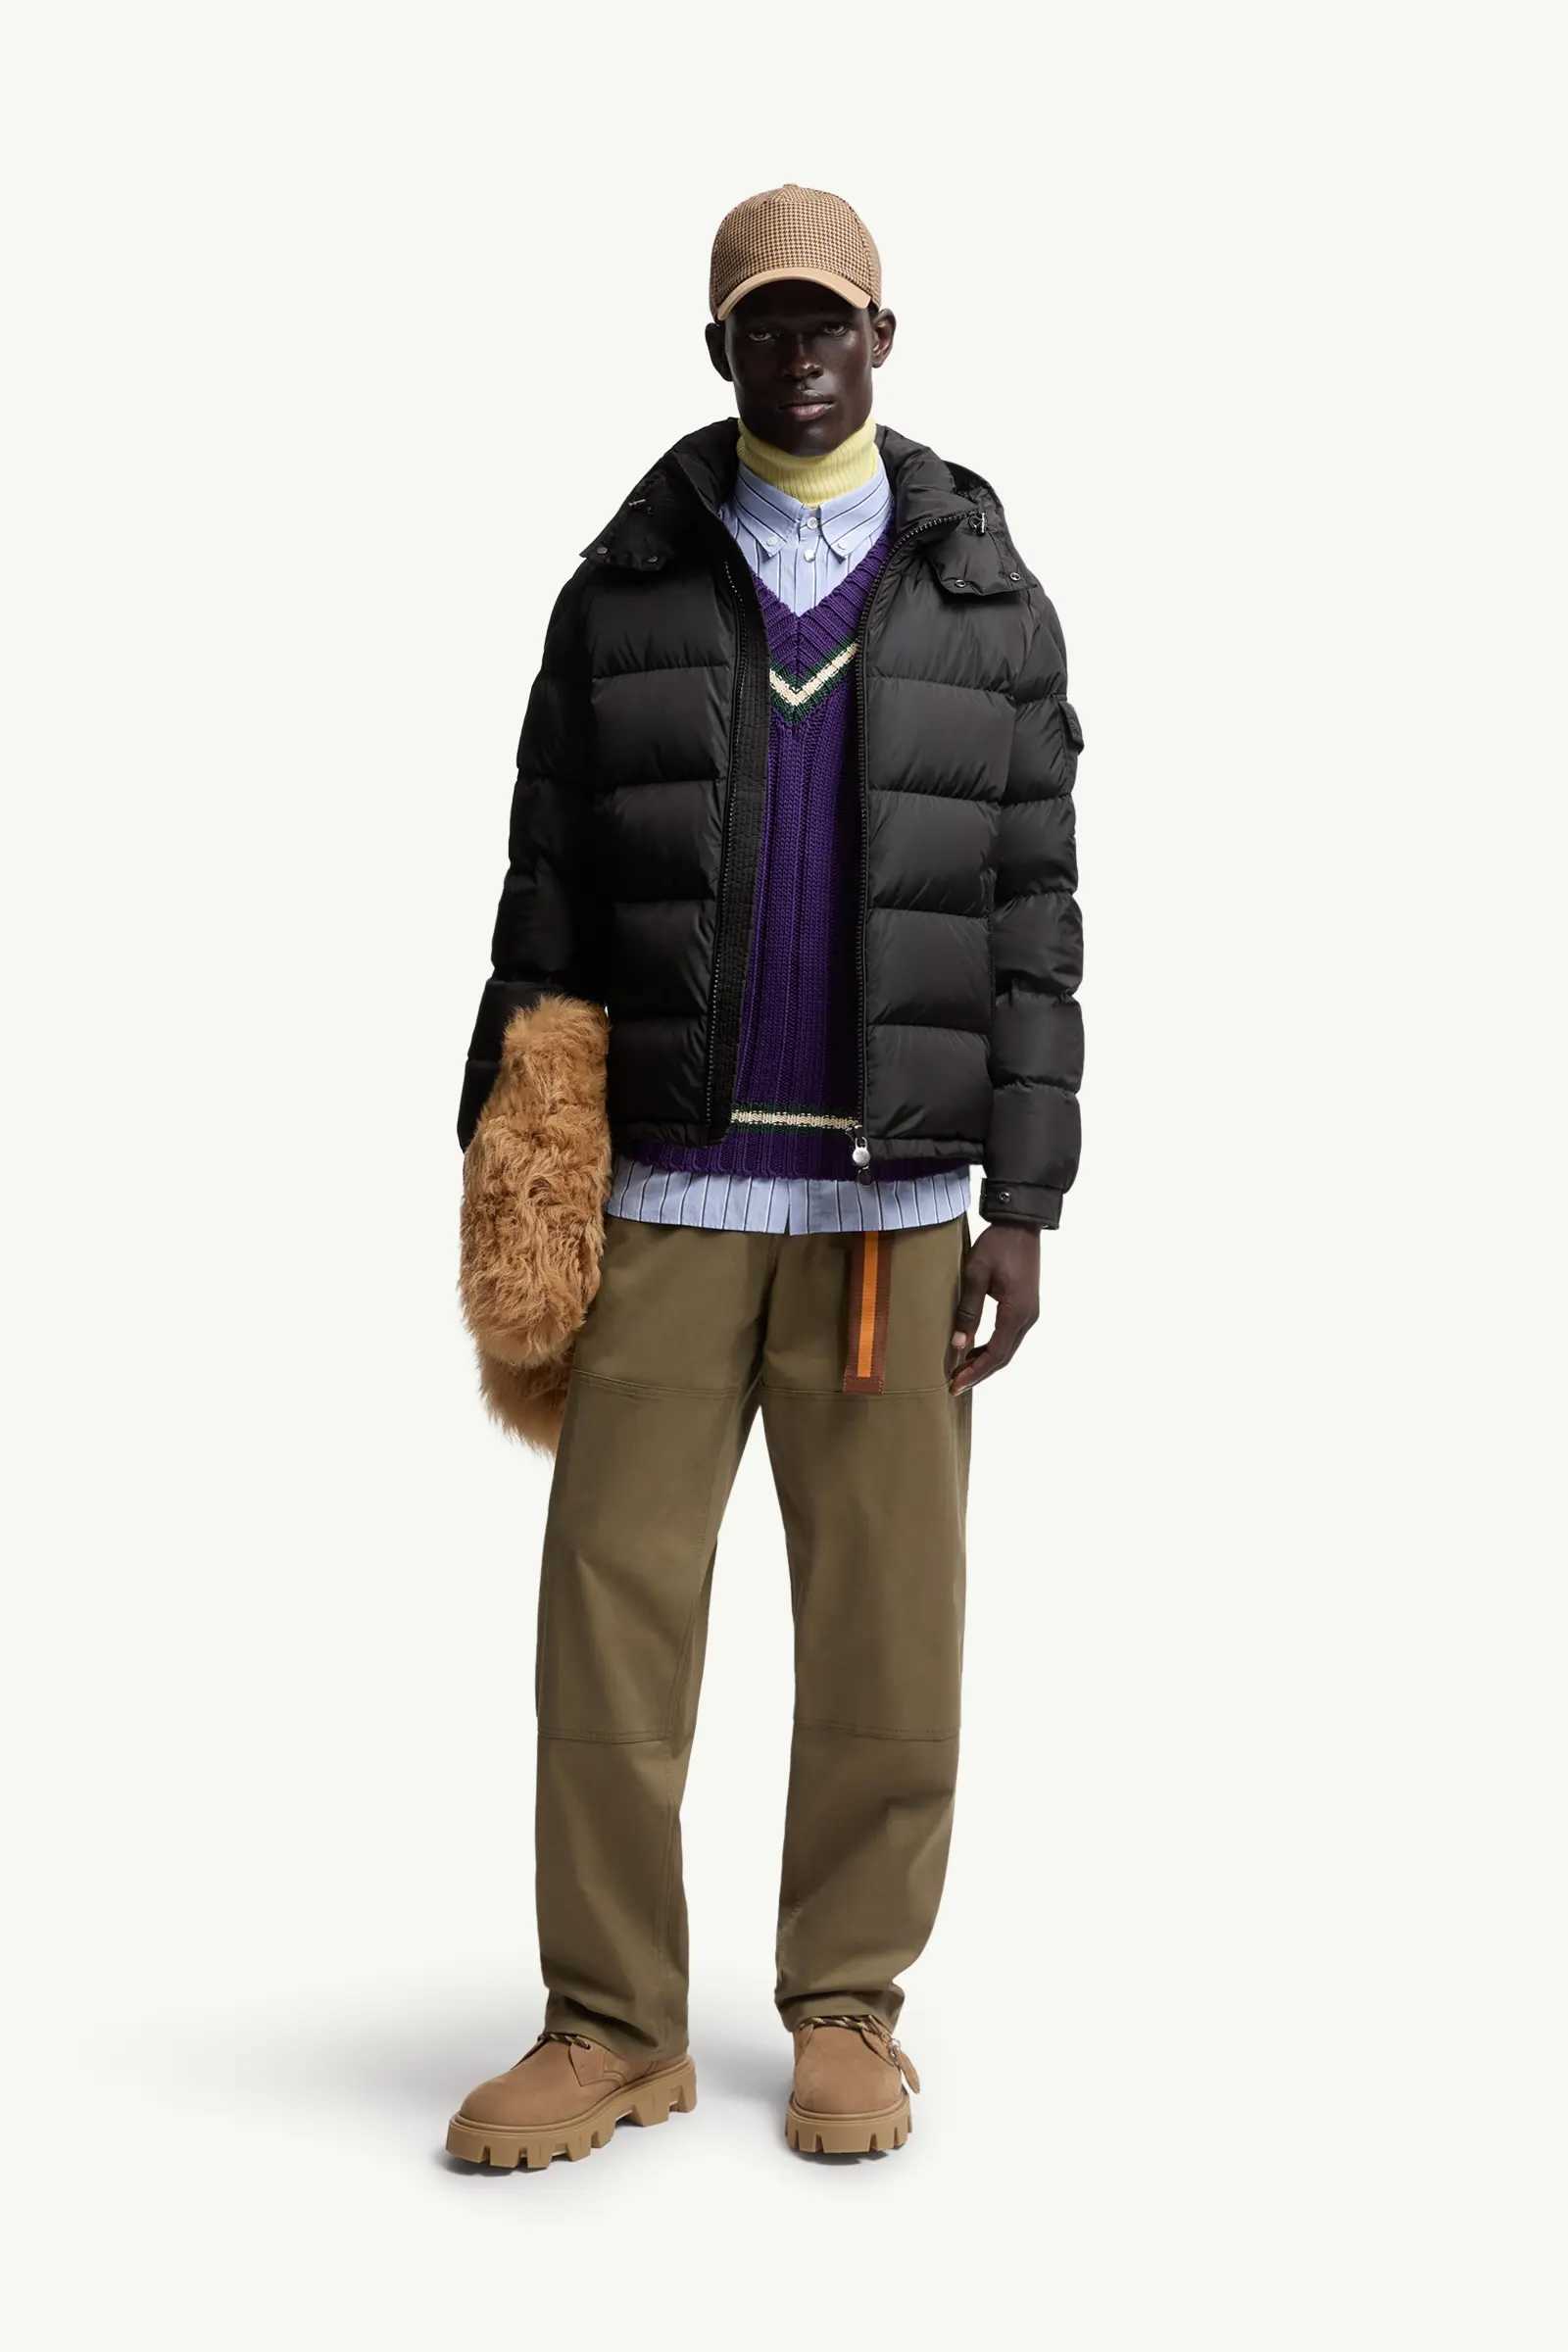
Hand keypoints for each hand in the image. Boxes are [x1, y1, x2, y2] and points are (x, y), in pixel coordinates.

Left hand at [947, 1223, 1040, 1392]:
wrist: (1020, 1224)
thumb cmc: (997, 1245)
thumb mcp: (976, 1274)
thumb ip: (968, 1310)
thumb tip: (957, 1345)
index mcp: (1017, 1312)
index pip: (996, 1354)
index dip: (975, 1372)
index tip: (955, 1384)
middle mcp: (1028, 1317)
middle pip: (1004, 1356)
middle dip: (979, 1372)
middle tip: (954, 1385)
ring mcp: (1029, 1312)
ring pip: (1007, 1348)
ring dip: (985, 1361)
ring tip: (960, 1371)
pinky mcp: (1026, 1306)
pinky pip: (1009, 1335)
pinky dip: (992, 1347)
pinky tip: (974, 1349)